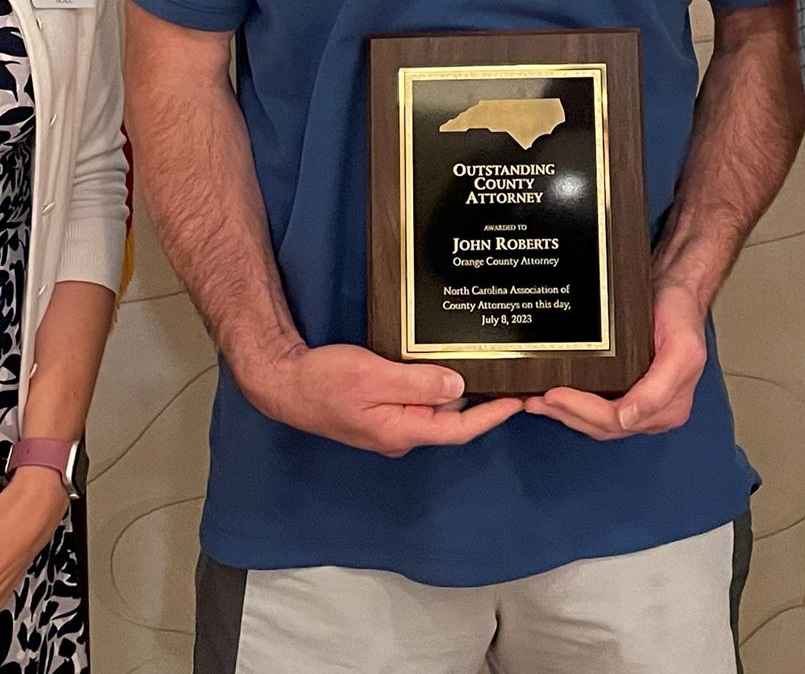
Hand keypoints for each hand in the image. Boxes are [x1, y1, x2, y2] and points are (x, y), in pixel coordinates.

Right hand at [237, 340, 523, 455]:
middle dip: (482, 404)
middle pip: (450, 422)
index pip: (459, 430)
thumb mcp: (373, 376)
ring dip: (459, 395)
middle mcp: (400, 435)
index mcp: (401, 430)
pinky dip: (435, 389)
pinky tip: (443, 370)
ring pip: (434, 412)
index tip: (519, 400)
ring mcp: (389, 426)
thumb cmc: (324, 381)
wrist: (284, 383)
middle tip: (510, 379)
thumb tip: (458, 389)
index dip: (492, 415)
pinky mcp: (379, 414)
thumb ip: (417, 384)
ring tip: (486, 371)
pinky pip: (416, 404)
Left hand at [526, 280, 707, 438]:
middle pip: (604, 427)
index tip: (555, 395)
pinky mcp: (630, 394)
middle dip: (568, 414)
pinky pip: (600, 410)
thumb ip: (659, 389)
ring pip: (598, 423)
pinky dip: (577, 407)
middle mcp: (655, 411)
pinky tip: (559, 400)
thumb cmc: (681, 314)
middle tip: (538, 400)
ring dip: (567, 415)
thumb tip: (628, 418)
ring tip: (538, 402)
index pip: (617, 421)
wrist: (678, 290)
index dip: (582, 411)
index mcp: (669, 407)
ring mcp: (642, 405)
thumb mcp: (681, 349)